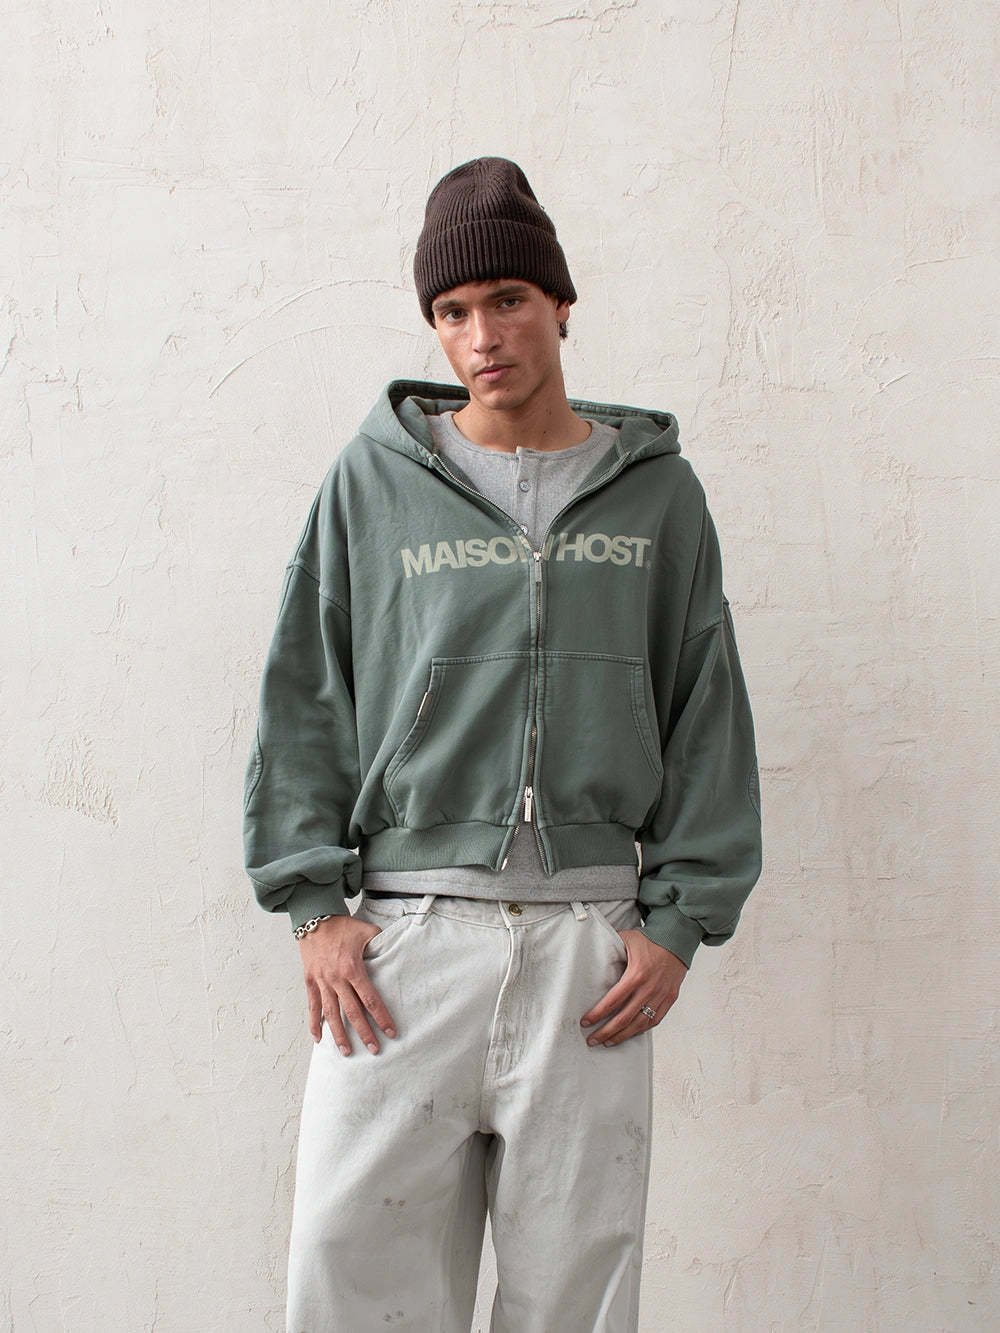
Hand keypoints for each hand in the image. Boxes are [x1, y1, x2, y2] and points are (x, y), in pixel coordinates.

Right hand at [297, 913, 396, 1056]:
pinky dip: (314, 1024)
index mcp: (353, 969)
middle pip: (352, 1012)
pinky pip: (312, 1006)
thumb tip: (397, 948)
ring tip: (347, 1052)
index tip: (390, 1032)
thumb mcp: (367, 931)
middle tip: (374, 1049)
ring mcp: (322, 982)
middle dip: (364, 1033)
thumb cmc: (343, 926)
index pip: (370, 1000)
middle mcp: (337, 979)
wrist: (315, 920)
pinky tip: (318, 1039)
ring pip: (331, 1014)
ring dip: (339, 1035)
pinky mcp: (310, 982)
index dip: (381, 1017)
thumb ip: (381, 943)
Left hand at [580, 929, 687, 1046]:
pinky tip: (629, 1034)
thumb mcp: (627, 939)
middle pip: (624, 1018)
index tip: (585, 1022)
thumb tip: (590, 952)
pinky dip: (641, 1030)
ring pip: (639, 1024)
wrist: (677, 939)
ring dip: (622, 1035)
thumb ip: (610, 948)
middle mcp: (649, 988)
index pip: (613, 1001)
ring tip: (608, 1042)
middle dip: (606, 1031)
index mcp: (636, 974)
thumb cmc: (650, 939)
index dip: (597, 1014)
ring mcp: (661, 995)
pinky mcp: (670, 999)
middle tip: (592, 1040)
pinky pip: (655, 1020)